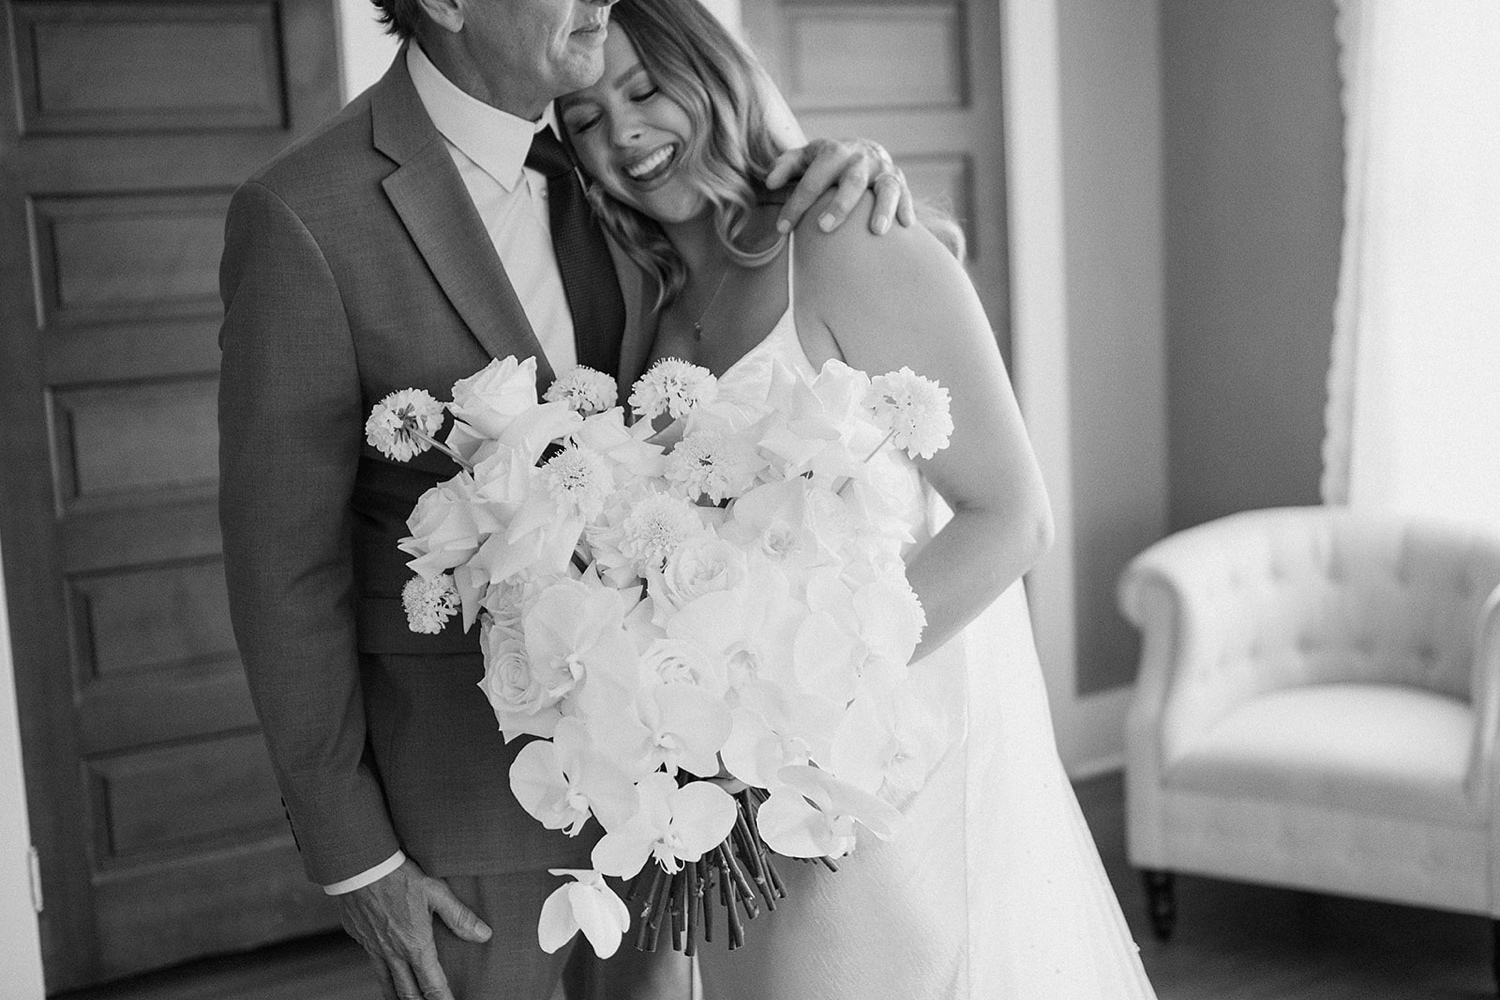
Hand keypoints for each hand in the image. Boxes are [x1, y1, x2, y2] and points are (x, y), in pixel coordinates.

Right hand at [339, 859, 491, 999]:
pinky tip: (387, 967)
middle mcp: (393, 953)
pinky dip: (382, 973)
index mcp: (415, 945)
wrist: (359, 867)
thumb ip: (460, 916)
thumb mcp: (436, 892)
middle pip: (407, 992)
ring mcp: (374, 948)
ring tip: (407, 999)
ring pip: (386, 984)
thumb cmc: (399, 876)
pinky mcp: (360, 938)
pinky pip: (372, 963)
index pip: (432, 985)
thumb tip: (484, 935)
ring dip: (398, 996)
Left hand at [765, 137, 914, 235]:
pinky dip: (906, 209)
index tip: (782, 228)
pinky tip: (905, 226)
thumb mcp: (805, 158)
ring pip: (886, 187)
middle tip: (824, 228)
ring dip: (882, 208)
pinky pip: (906, 195)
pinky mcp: (899, 181)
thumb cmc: (826, 162)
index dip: (796, 204)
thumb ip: (785, 166)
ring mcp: (882, 170)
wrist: (863, 151)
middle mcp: (860, 159)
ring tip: (876, 231)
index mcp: (833, 152)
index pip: (812, 180)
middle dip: (839, 205)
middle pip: (851, 182)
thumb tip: (769, 183)